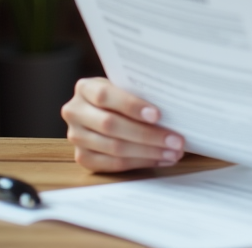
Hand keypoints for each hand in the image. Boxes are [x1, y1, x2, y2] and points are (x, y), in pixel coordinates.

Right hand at [61, 77, 184, 172]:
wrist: (103, 110)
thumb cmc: (123, 95)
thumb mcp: (126, 86)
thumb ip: (140, 93)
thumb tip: (173, 108)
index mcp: (85, 88)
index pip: (105, 96)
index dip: (131, 105)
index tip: (157, 115)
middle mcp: (75, 112)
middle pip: (110, 125)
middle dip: (147, 134)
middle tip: (176, 140)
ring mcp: (76, 137)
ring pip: (114, 148)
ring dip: (148, 152)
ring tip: (173, 152)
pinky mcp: (82, 157)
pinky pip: (112, 164)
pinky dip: (140, 162)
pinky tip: (160, 159)